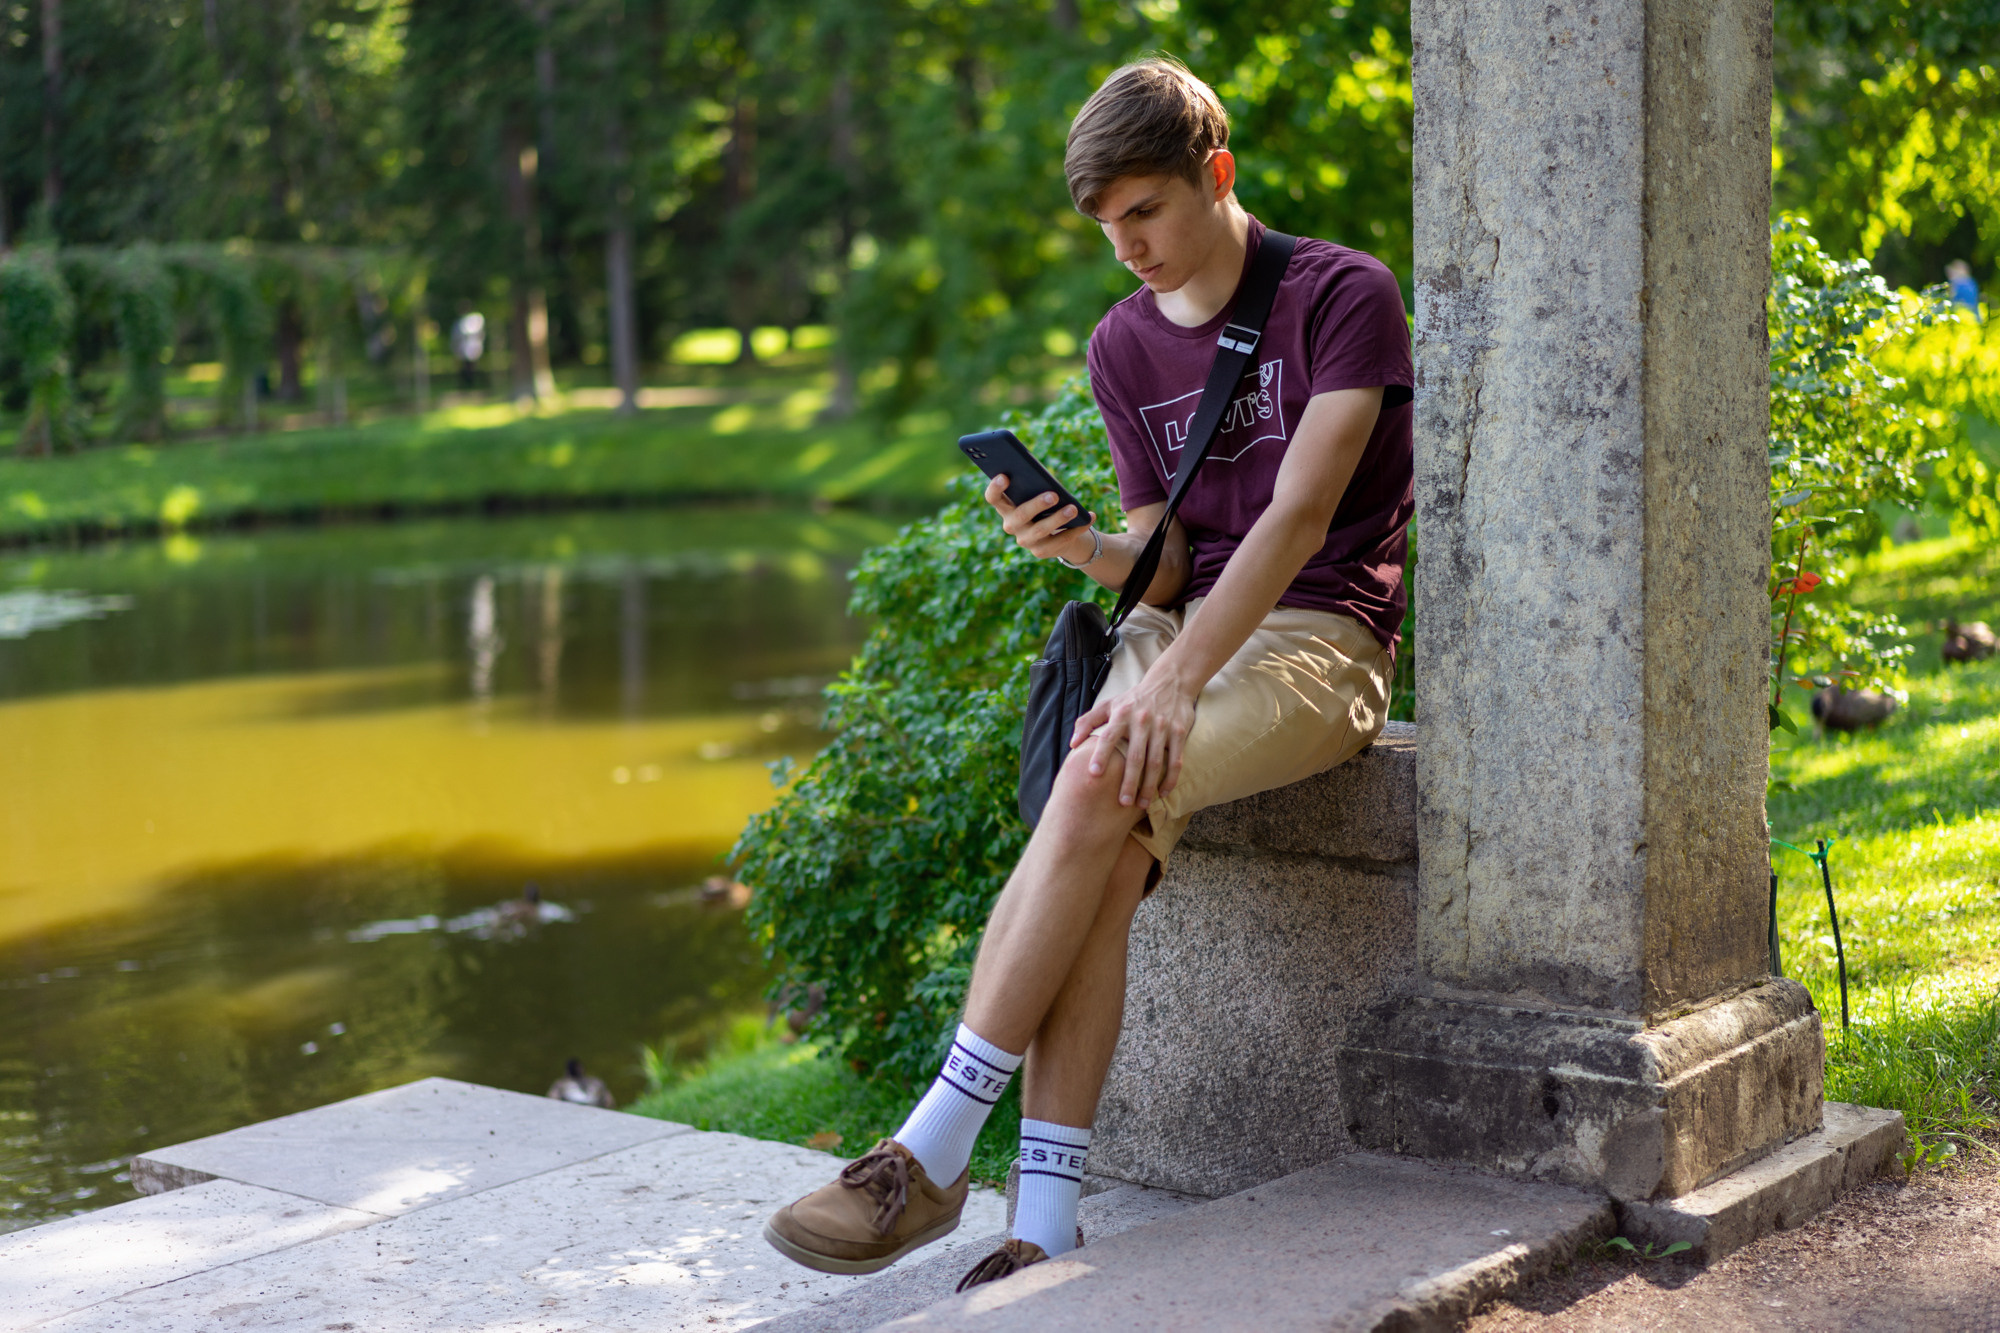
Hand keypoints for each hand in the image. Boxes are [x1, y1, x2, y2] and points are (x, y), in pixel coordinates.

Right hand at [984, 474, 1093, 562]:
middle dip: (1037, 505)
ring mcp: (1025, 540)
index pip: (993, 498)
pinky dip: (1077, 528)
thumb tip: (1051, 482)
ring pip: (1040, 531)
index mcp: (1006, 507)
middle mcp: (1011, 525)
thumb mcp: (1039, 492)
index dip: (995, 488)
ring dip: (1058, 519)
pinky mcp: (1041, 552)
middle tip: (1053, 495)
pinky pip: (1060, 541)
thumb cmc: (1045, 504)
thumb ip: (1038, 485)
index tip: (1005, 476)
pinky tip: (1090, 517)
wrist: (1056, 533)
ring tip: (1073, 508)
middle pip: (1020, 515)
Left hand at [1069, 665, 1197, 810]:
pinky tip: (1163, 793)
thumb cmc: (1134, 699)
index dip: (1101, 755)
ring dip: (1149, 785)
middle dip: (1129, 782)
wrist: (1170, 682)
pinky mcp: (1179, 732)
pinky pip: (1175, 760)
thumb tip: (1072, 744)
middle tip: (1122, 802)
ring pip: (1156, 762)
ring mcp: (1162, 727)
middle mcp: (1142, 721)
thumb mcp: (1109, 704)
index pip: (1109, 737)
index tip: (1094, 774)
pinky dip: (1170, 778)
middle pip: (1135, 757)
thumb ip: (1087, 722)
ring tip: (1141, 804)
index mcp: (1122, 715)